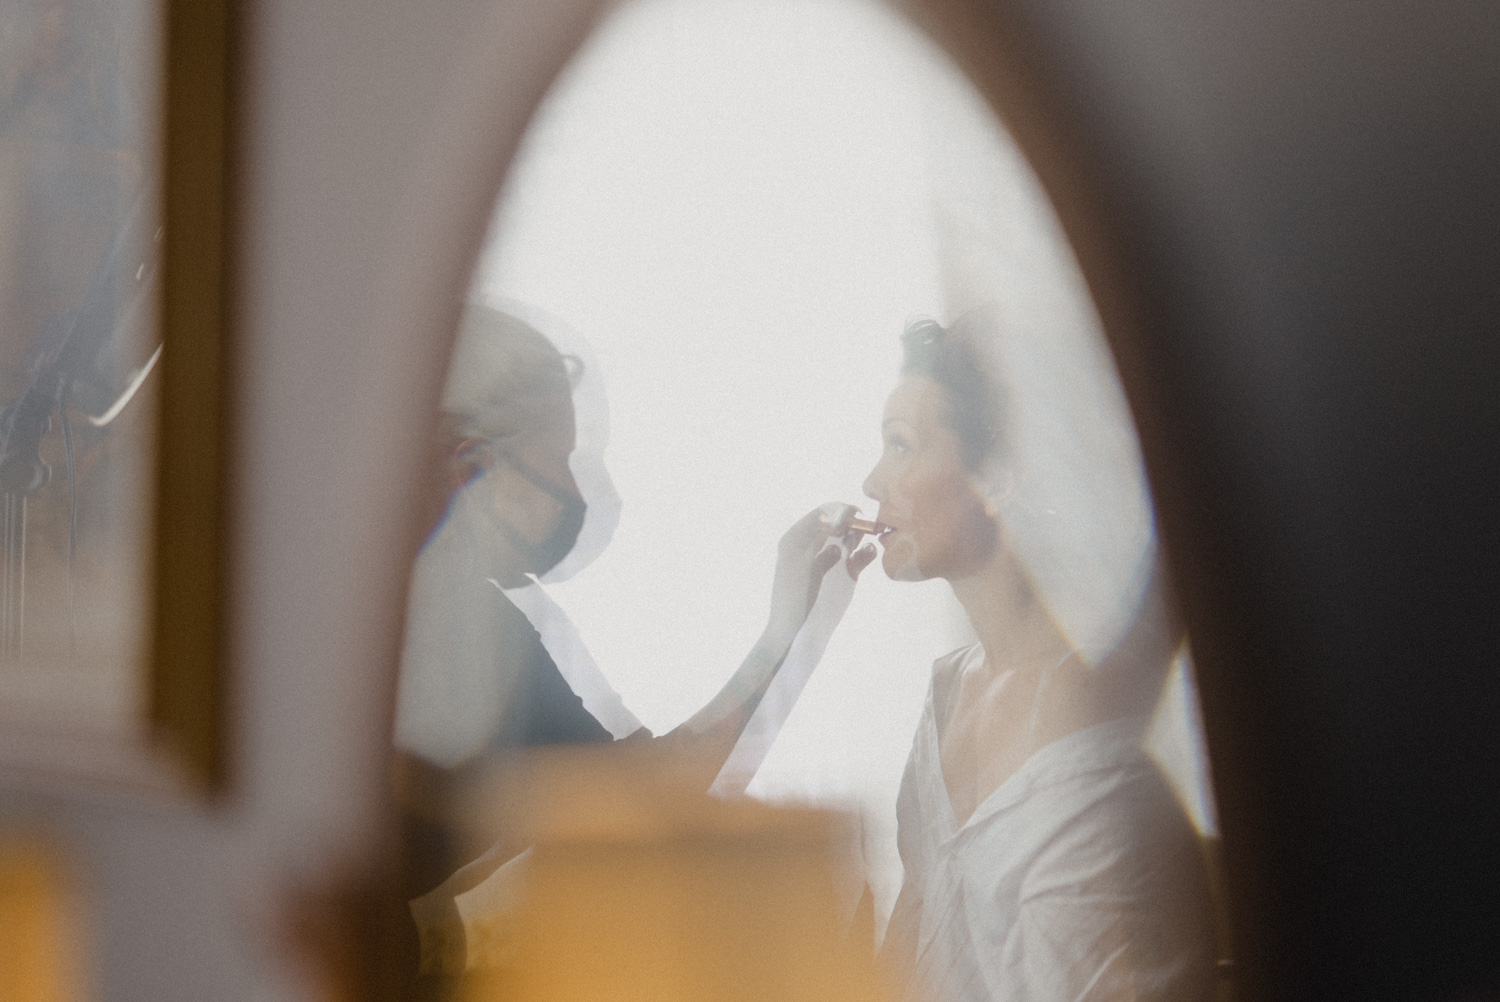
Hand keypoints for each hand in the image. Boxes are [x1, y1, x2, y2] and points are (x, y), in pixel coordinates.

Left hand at [762, 503, 877, 651]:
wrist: (797, 632)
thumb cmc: (793, 599)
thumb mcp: (803, 569)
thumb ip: (818, 544)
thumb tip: (835, 524)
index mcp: (798, 538)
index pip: (821, 513)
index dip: (837, 510)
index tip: (852, 514)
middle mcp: (816, 545)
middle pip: (839, 523)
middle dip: (853, 521)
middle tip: (865, 525)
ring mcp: (832, 558)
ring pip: (852, 538)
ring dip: (861, 535)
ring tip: (868, 537)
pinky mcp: (847, 573)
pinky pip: (860, 557)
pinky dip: (866, 553)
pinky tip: (869, 553)